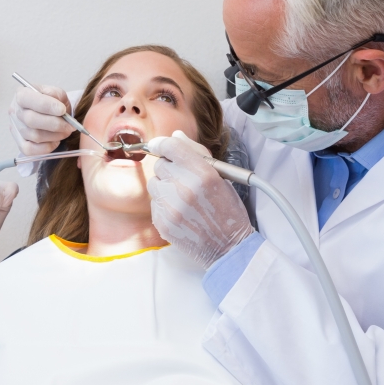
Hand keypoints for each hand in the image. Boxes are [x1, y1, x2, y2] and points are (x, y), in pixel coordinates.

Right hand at [8, 84, 73, 156]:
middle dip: (54, 124)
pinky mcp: (20, 143)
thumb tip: (58, 108)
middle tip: (70, 126)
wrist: (53, 115)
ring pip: (34, 135)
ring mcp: (16, 128)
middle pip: (31, 120)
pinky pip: (31, 150)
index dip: (47, 105)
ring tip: (65, 132)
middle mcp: (15, 111)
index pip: (29, 99)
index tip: (63, 110)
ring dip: (54, 135)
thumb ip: (57, 95)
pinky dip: (47, 147)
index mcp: (22, 94)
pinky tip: (55, 141)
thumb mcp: (57, 94)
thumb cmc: (54, 103)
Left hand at [146, 131, 253, 269]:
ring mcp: (171, 207)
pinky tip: (180, 211)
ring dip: (164, 186)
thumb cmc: (228, 211)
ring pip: (154, 183)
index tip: (158, 144)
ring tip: (182, 197)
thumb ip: (197, 153)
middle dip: (169, 169)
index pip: (171, 147)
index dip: (162, 143)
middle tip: (184, 179)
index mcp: (203, 174)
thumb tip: (175, 136)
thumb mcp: (222, 177)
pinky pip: (154, 203)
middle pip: (160, 165)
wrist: (229, 248)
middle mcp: (184, 188)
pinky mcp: (162, 223)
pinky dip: (163, 204)